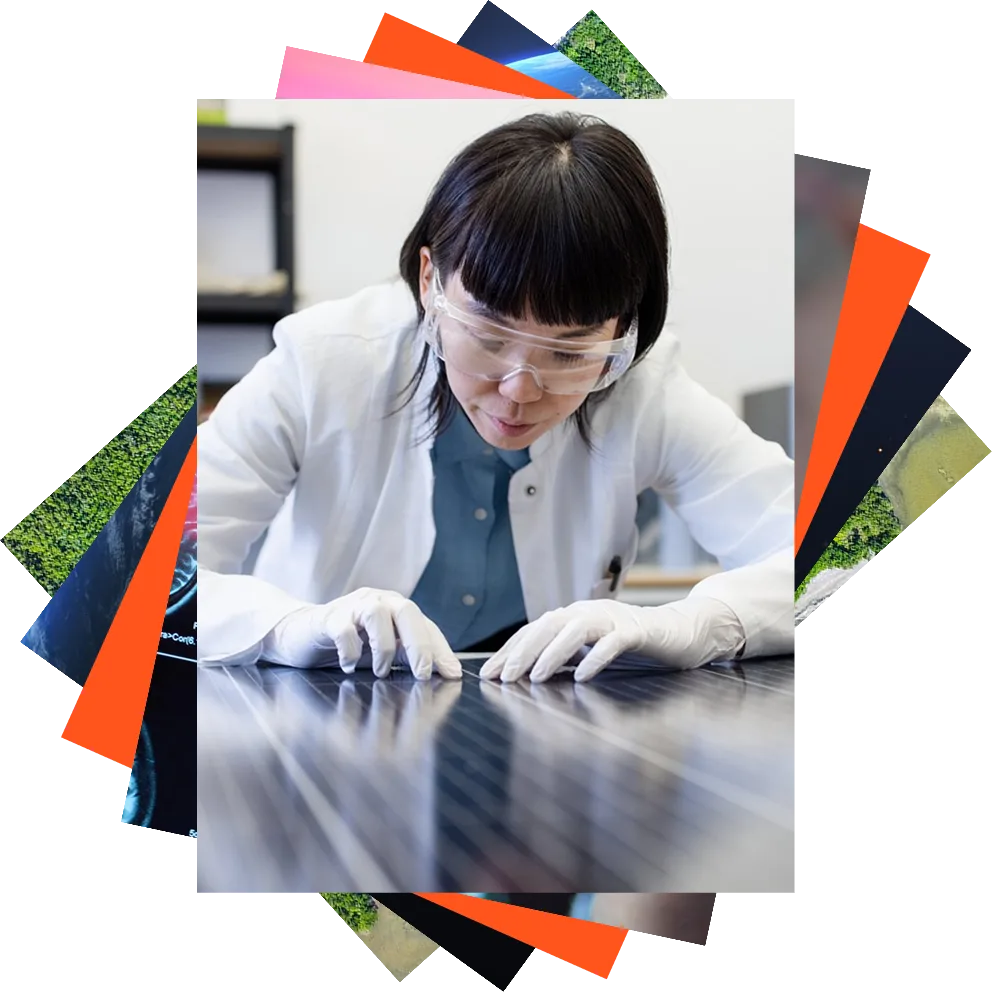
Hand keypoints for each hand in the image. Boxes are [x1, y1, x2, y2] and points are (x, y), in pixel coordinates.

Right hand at [263, 587, 461, 679]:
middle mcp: (379, 601)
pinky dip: (350, 650)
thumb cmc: (350, 644)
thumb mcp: (384, 653)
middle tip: (422, 674)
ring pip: (377, 614)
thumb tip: (442, 675)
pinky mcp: (329, 617)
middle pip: (407, 611)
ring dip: (383, 647)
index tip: (451, 674)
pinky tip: (348, 666)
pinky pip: (343, 628)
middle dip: (419, 644)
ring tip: (380, 671)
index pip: (427, 626)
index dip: (441, 650)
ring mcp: (353, 606)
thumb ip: (408, 659)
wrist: (303, 634)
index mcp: (398, 610)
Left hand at [478, 597, 743, 682]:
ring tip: (536, 676)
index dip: (509, 651)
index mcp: (573, 616)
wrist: (679, 630)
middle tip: (502, 677)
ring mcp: (612, 618)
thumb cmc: (631, 643)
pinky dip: (595, 657)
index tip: (488, 674)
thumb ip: (564, 657)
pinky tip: (582, 675)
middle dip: (522, 652)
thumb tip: (529, 677)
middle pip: (547, 626)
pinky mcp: (636, 630)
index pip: (534, 630)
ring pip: (575, 630)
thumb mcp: (590, 649)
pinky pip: (612, 642)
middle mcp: (587, 612)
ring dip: (552, 653)